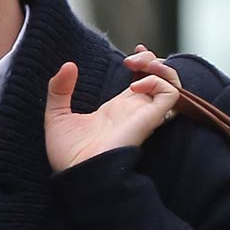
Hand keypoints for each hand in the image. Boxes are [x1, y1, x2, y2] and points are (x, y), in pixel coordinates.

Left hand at [43, 47, 181, 171]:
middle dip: (152, 60)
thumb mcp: (57, 116)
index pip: (142, 80)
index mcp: (118, 109)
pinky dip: (158, 82)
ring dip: (160, 68)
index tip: (133, 53)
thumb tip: (68, 65)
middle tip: (132, 59)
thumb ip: (59, 90)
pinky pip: (170, 95)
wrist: (77, 175)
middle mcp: (134, 111)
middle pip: (160, 79)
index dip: (143, 63)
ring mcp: (143, 115)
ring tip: (137, 66)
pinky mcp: (149, 120)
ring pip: (172, 84)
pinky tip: (135, 86)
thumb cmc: (68, 156)